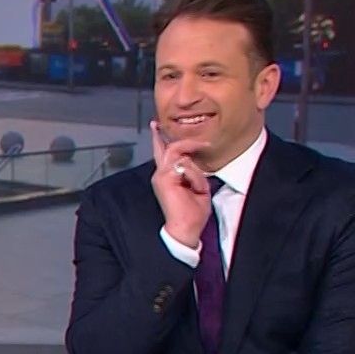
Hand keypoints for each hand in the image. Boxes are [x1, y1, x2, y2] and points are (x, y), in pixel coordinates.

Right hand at [149, 120, 214, 247]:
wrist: (185, 228)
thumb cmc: (191, 212)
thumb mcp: (197, 186)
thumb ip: (192, 172)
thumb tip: (192, 161)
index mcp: (166, 176)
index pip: (162, 152)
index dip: (159, 137)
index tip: (155, 125)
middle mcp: (160, 174)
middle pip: (170, 147)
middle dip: (184, 142)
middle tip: (198, 143)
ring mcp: (161, 175)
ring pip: (180, 154)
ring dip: (195, 169)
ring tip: (198, 186)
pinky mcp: (164, 178)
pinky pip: (184, 164)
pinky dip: (194, 175)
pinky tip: (195, 188)